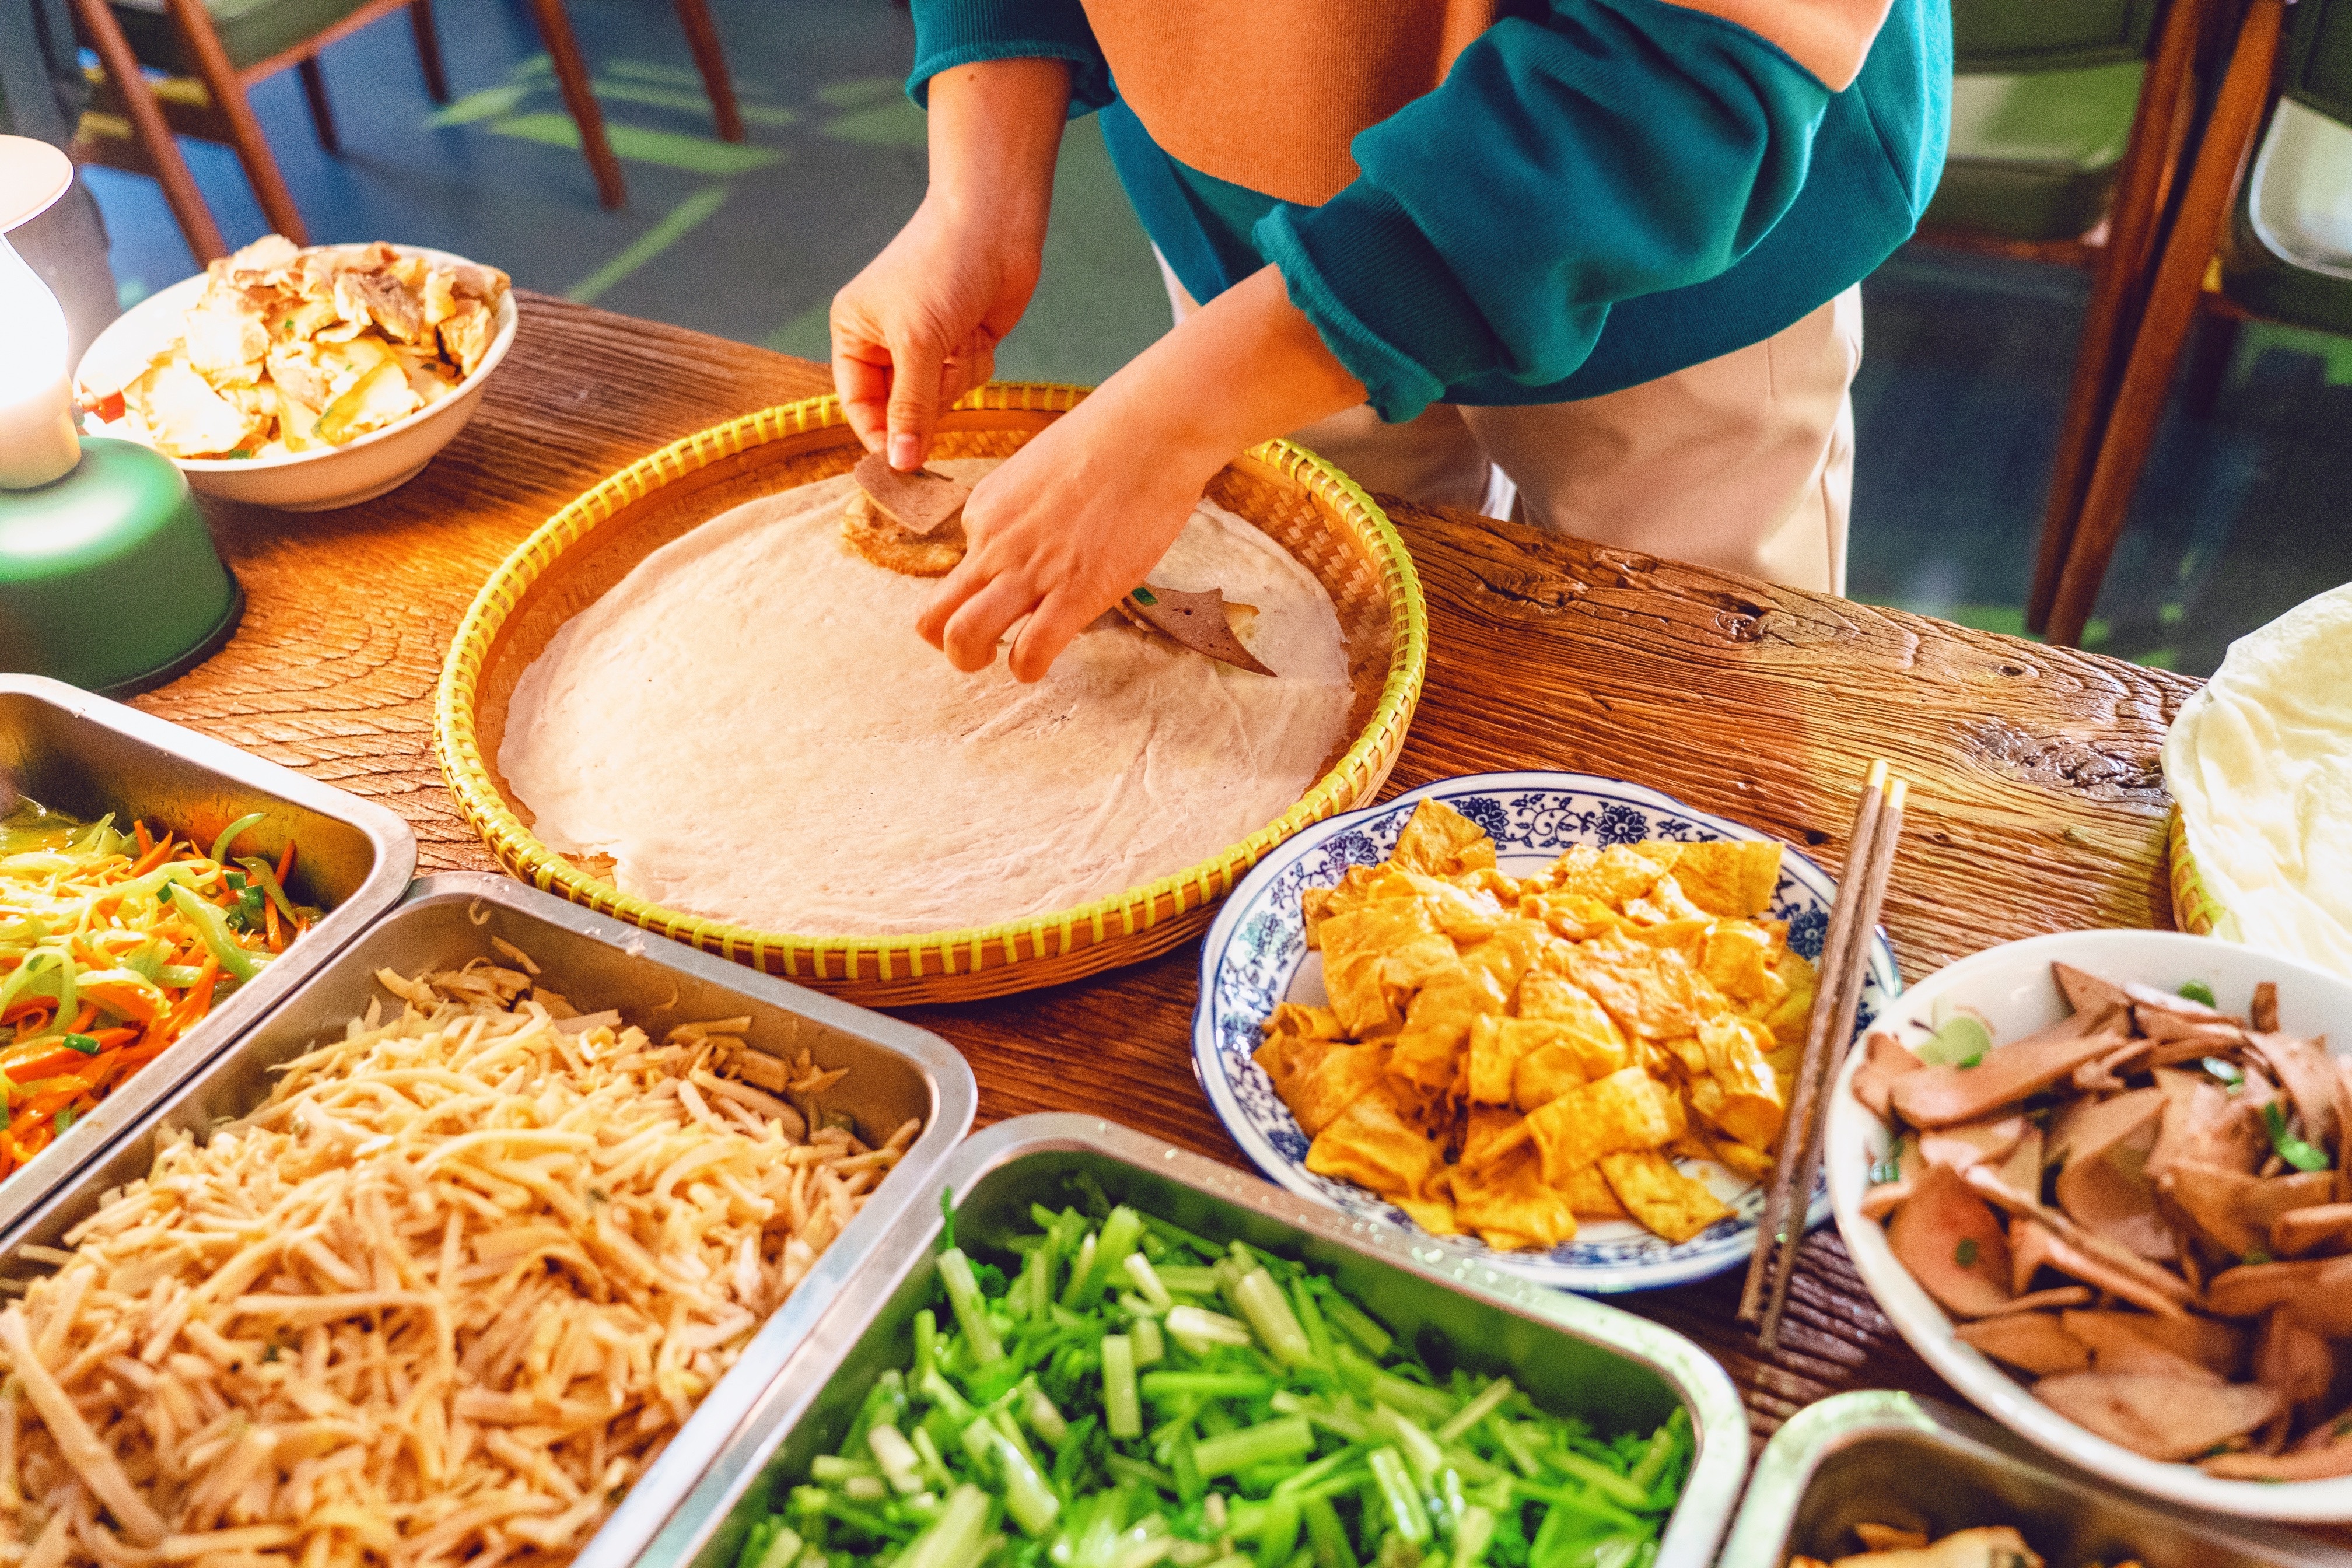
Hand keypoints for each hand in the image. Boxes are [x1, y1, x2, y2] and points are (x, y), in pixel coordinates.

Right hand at [830, 59, 1069, 469]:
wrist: (996, 223)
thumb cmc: (942, 267)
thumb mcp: (918, 343)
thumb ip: (909, 408)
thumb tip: (899, 464)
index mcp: (854, 332)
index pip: (857, 403)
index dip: (879, 435)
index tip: (902, 464)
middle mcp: (886, 342)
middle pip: (900, 409)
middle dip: (926, 400)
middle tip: (941, 377)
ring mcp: (927, 345)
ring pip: (938, 399)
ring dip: (955, 377)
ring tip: (960, 338)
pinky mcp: (962, 344)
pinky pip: (966, 382)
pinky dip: (974, 364)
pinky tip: (978, 332)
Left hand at [919, 395, 1214, 679]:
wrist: (1149, 429)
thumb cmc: (1112, 439)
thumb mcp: (1044, 469)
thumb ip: (1031, 509)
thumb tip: (1047, 534)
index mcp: (985, 511)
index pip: (962, 566)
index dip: (986, 586)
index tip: (1019, 587)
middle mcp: (993, 545)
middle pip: (934, 616)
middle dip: (948, 643)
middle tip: (983, 647)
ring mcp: (1028, 571)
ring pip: (962, 638)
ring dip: (974, 661)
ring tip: (1005, 661)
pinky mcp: (1073, 593)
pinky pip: (1029, 653)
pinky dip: (1027, 669)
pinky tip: (1042, 663)